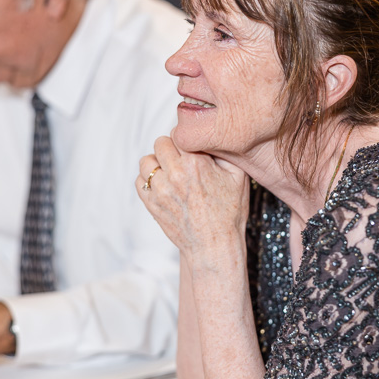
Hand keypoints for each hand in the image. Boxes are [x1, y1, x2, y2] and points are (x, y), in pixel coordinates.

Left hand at [136, 135, 249, 259]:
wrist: (214, 246)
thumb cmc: (229, 213)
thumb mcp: (238, 176)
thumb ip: (223, 151)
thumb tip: (210, 135)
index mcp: (196, 163)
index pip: (180, 132)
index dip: (188, 138)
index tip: (193, 147)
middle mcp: (175, 174)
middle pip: (160, 143)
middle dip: (171, 148)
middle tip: (182, 159)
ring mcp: (160, 190)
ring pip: (146, 161)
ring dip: (157, 163)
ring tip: (171, 172)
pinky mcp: (151, 204)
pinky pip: (140, 181)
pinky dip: (149, 180)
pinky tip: (163, 186)